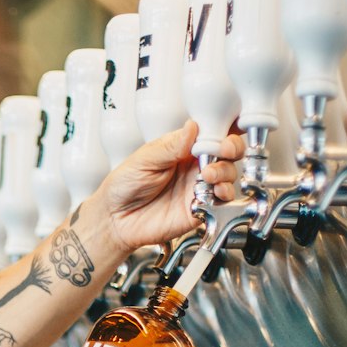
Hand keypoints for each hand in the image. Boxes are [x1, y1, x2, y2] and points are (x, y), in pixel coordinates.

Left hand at [99, 120, 244, 252]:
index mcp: (182, 148)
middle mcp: (194, 166)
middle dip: (231, 148)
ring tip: (207, 175)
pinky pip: (222, 201)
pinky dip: (223, 195)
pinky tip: (212, 192)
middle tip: (222, 151)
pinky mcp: (200, 208)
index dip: (224, 128)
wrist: (115, 219)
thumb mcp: (144, 159)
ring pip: (228, 174)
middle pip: (228, 151)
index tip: (225, 129)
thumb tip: (192, 126)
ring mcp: (198, 186)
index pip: (211, 132)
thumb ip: (171, 146)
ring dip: (224, 171)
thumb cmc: (123, 186)